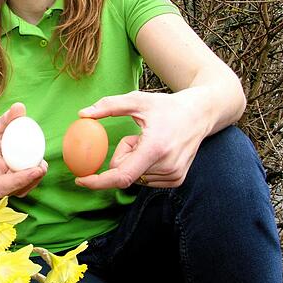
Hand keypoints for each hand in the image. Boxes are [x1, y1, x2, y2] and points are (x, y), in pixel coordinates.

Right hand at [0, 102, 47, 198]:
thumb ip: (6, 118)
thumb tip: (19, 107)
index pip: (2, 185)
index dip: (19, 181)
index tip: (35, 170)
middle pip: (16, 190)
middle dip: (31, 181)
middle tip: (42, 166)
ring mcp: (5, 186)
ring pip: (22, 189)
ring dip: (35, 180)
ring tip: (42, 165)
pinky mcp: (13, 185)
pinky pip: (25, 185)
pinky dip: (33, 177)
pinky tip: (39, 165)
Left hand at [75, 90, 206, 188]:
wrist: (200, 114)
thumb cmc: (167, 106)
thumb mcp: (137, 100)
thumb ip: (108, 106)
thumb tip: (82, 114)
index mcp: (155, 148)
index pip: (121, 175)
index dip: (99, 181)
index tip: (81, 179)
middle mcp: (166, 166)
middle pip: (124, 172)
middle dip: (122, 155)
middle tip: (136, 137)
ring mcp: (174, 176)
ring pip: (134, 176)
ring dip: (134, 160)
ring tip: (151, 142)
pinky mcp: (177, 180)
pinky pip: (145, 179)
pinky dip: (144, 165)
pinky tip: (157, 151)